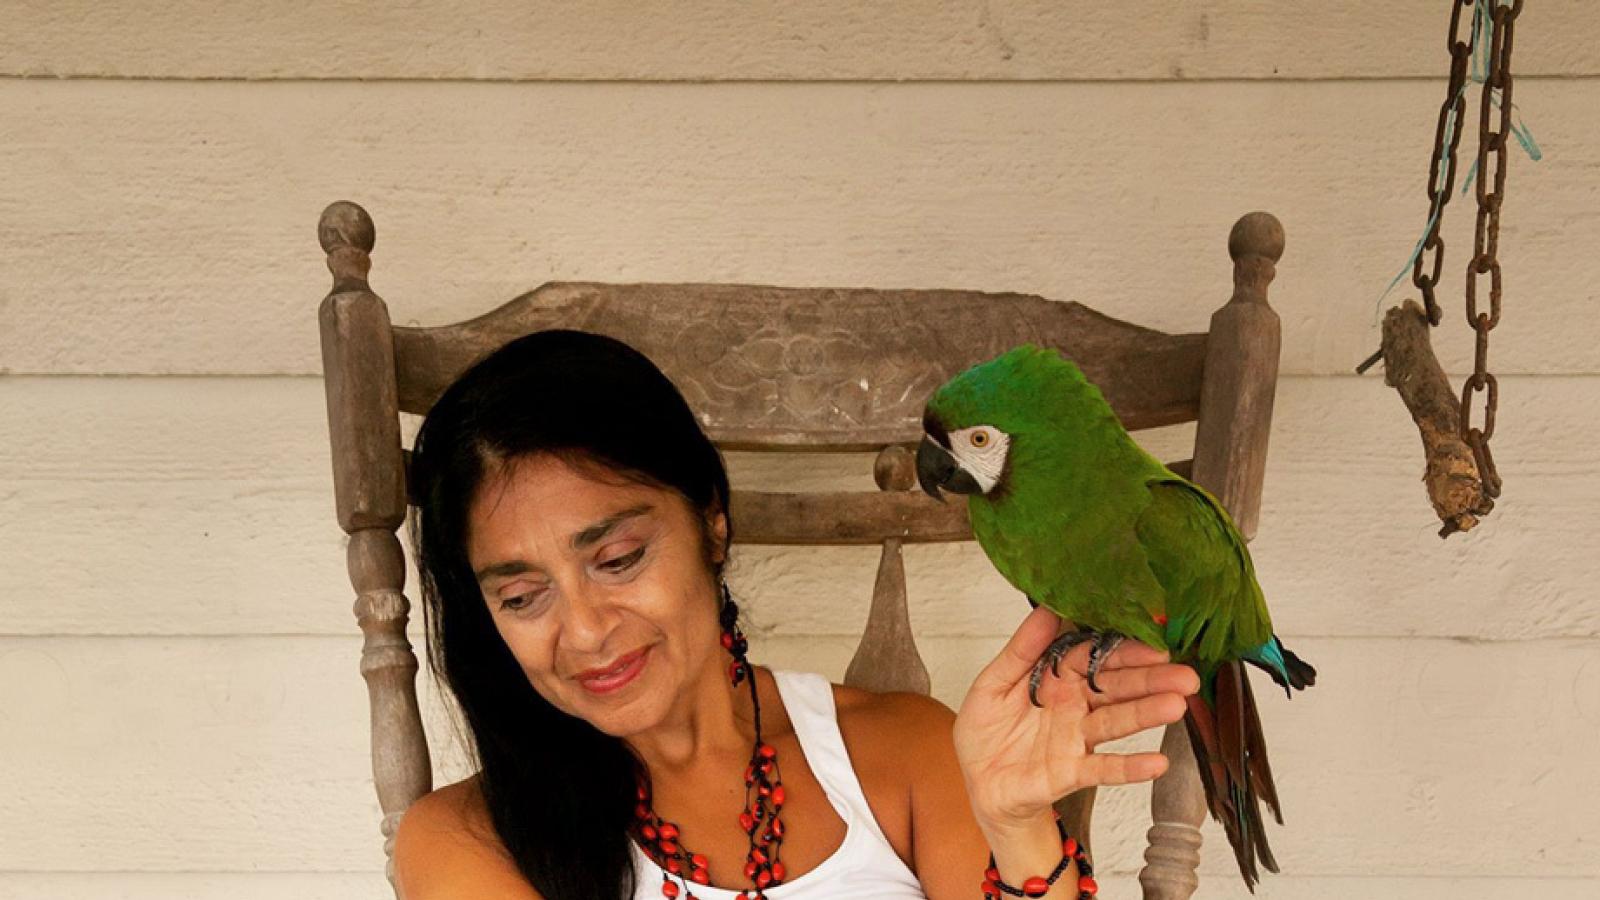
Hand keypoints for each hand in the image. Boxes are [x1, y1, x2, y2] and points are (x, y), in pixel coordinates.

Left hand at [952, 605, 1200, 831]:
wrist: (980, 782)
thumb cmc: (986, 731)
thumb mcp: (992, 684)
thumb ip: (1020, 650)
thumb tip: (1045, 610)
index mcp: (1055, 678)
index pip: (1093, 656)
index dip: (1122, 649)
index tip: (1152, 640)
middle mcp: (1074, 705)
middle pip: (1115, 687)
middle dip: (1150, 679)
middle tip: (1183, 673)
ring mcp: (1076, 738)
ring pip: (1116, 721)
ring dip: (1147, 713)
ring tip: (1176, 705)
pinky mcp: (1072, 771)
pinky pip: (1104, 768)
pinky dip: (1130, 767)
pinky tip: (1156, 763)